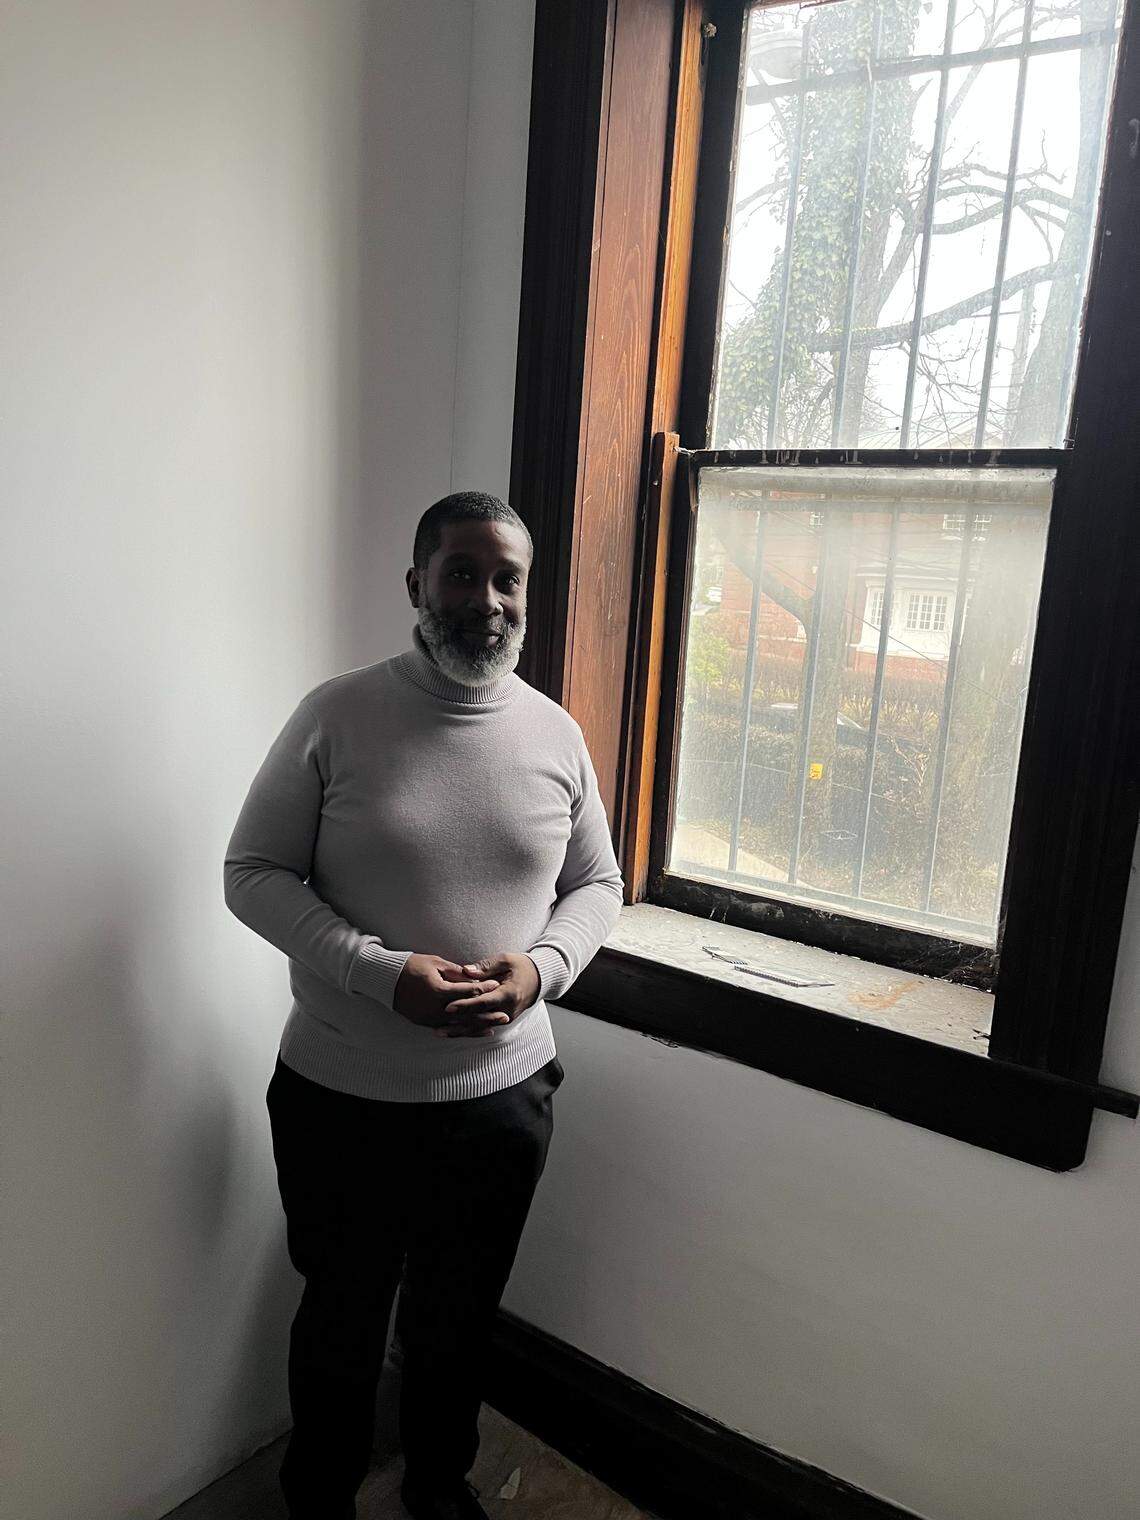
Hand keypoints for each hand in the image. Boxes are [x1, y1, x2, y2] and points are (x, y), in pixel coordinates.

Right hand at [391, 953, 505, 1034]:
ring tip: (495, 1026)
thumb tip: (474, 975)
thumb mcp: (435, 963)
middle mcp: (435, 1008)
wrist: (387, 980)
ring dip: (478, 1026)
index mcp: (439, 990)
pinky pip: (448, 1029)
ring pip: (459, 1025)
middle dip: (487, 1014)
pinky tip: (475, 1031)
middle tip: (505, 1015)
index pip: (467, 991)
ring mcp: (430, 1018)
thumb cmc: (411, 966)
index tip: (497, 984)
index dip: (484, 988)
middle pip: (467, 1013)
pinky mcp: (425, 1023)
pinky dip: (462, 1030)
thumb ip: (455, 972)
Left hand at [433, 952, 541, 1038]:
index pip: (483, 1003)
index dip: (465, 1006)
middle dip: (458, 1023)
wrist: (540, 979)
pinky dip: (468, 1029)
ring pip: (480, 1027)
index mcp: (508, 994)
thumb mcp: (506, 960)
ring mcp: (506, 1017)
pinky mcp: (503, 1020)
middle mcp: (507, 1010)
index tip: (448, 1007)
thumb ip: (486, 966)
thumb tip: (466, 971)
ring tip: (439, 1032)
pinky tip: (452, 1031)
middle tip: (436, 1024)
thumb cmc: (522, 966)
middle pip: (479, 1019)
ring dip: (460, 1031)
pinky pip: (484, 1026)